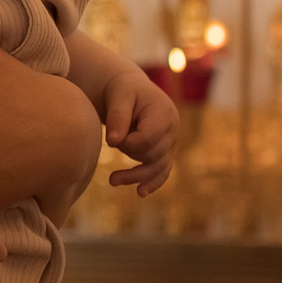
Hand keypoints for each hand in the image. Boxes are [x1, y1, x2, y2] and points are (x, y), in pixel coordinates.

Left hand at [100, 67, 177, 195]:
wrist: (130, 90)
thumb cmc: (123, 90)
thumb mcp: (118, 96)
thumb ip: (117, 117)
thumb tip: (113, 142)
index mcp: (164, 113)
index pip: (148, 139)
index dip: (128, 144)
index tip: (111, 139)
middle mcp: (172, 129)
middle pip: (152, 154)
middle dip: (129, 154)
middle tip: (109, 143)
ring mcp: (170, 142)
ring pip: (157, 167)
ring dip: (136, 177)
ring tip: (112, 181)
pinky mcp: (164, 152)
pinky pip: (162, 171)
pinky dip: (152, 182)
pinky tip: (140, 192)